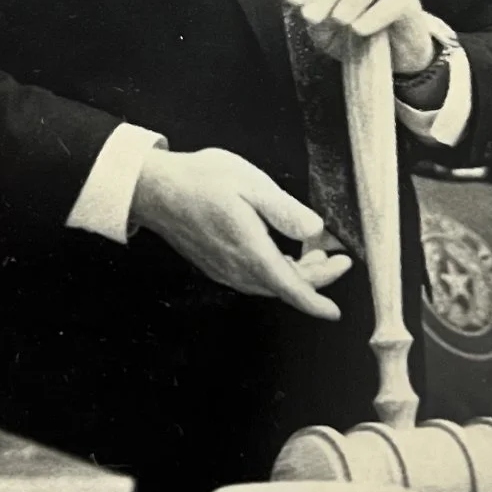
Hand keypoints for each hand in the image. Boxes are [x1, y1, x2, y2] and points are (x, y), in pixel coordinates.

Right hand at [131, 147, 351, 318]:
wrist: (154, 189)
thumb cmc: (200, 181)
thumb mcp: (251, 185)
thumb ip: (285, 210)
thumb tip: (316, 230)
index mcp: (251, 252)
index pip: (292, 289)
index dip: (317, 301)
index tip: (335, 310)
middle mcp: (237, 269)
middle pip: (284, 287)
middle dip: (315, 279)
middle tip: (336, 259)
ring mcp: (224, 270)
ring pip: (269, 284)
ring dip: (296, 275)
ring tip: (315, 254)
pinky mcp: (215, 264)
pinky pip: (253, 278)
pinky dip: (275, 271)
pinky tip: (282, 253)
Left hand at [285, 0, 434, 75]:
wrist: (397, 54)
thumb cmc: (359, 33)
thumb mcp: (330, 30)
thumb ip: (318, 19)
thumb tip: (309, 11)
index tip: (293, 1)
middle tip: (312, 17)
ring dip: (350, 1)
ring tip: (340, 21)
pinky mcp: (409, 0)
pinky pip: (391, 2)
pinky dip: (373, 16)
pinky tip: (360, 30)